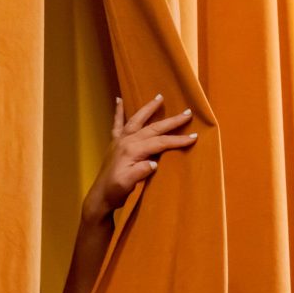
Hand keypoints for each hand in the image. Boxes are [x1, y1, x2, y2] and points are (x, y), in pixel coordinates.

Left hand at [81, 93, 196, 222]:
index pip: (160, 142)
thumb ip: (140, 172)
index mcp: (132, 151)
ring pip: (137, 120)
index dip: (177, 140)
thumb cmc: (115, 191)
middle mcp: (127, 141)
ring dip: (148, 108)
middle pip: (153, 128)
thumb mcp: (128, 184)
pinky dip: (118, 111)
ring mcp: (120, 140)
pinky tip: (118, 100)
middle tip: (187, 113)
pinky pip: (117, 123)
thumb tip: (154, 163)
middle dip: (171, 121)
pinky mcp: (115, 143)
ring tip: (159, 97)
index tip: (194, 137)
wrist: (99, 196)